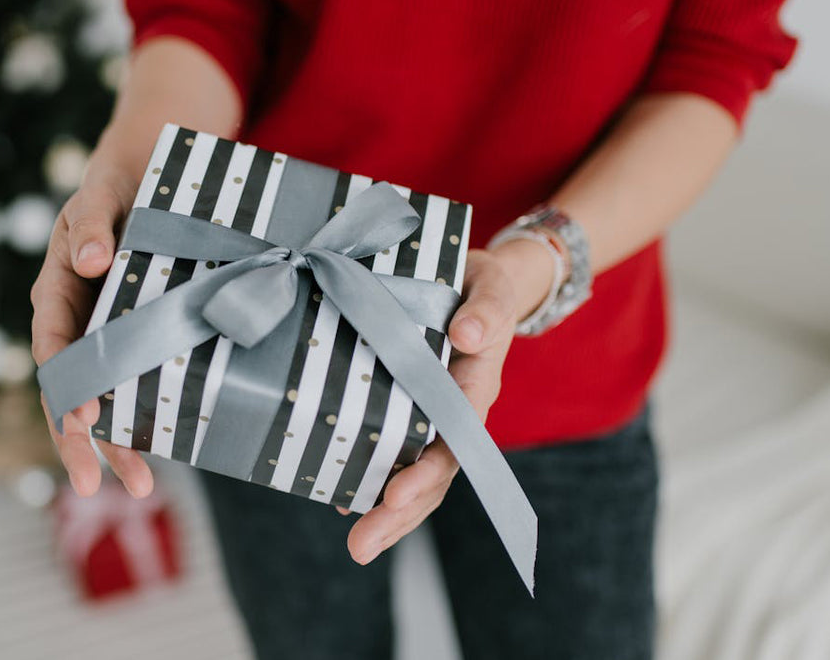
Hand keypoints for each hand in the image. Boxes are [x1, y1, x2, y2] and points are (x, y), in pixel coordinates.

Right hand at [30, 174, 153, 498]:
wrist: (143, 178)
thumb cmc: (117, 188)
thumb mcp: (101, 195)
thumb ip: (94, 223)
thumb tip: (92, 259)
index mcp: (57, 292)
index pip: (53, 348)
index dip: (67, 385)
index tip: (85, 418)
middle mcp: (74, 323)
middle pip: (68, 391)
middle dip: (79, 441)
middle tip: (95, 486)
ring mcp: (102, 337)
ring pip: (101, 399)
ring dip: (116, 445)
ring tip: (144, 487)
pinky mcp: (131, 341)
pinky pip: (133, 386)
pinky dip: (144, 418)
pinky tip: (164, 451)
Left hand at [344, 241, 555, 563]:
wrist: (476, 282)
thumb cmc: (482, 286)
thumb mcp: (491, 288)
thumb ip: (486, 310)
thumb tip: (466, 336)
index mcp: (475, 388)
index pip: (453, 442)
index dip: (425, 473)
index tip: (394, 496)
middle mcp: (452, 412)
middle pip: (432, 475)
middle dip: (399, 514)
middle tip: (362, 547)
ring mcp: (429, 416)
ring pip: (412, 473)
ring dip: (386, 513)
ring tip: (358, 546)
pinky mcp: (404, 408)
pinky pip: (391, 450)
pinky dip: (368, 477)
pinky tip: (338, 497)